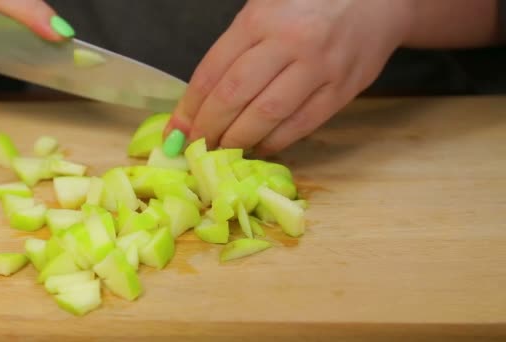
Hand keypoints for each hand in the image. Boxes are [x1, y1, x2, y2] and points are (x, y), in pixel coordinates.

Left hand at [166, 0, 411, 155]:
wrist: (376, 2)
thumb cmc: (309, 6)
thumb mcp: (265, 10)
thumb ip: (234, 50)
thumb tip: (199, 103)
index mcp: (261, 17)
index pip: (213, 71)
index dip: (189, 107)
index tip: (175, 133)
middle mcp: (289, 41)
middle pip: (235, 95)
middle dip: (208, 128)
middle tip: (196, 148)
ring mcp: (319, 67)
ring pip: (267, 115)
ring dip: (238, 140)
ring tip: (222, 153)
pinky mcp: (342, 90)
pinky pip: (301, 125)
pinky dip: (274, 142)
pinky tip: (258, 148)